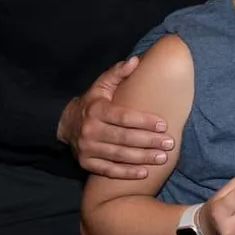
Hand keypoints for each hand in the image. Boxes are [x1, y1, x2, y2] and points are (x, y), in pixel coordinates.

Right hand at [58, 57, 175, 178]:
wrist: (65, 124)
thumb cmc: (92, 103)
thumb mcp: (101, 85)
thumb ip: (118, 73)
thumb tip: (136, 60)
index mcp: (96, 110)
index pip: (123, 117)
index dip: (144, 121)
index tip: (163, 124)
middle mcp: (90, 130)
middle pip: (124, 138)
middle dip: (148, 142)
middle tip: (169, 144)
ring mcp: (87, 149)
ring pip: (118, 156)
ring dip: (142, 158)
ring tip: (162, 158)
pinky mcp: (86, 163)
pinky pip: (108, 170)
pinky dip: (126, 173)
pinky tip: (144, 173)